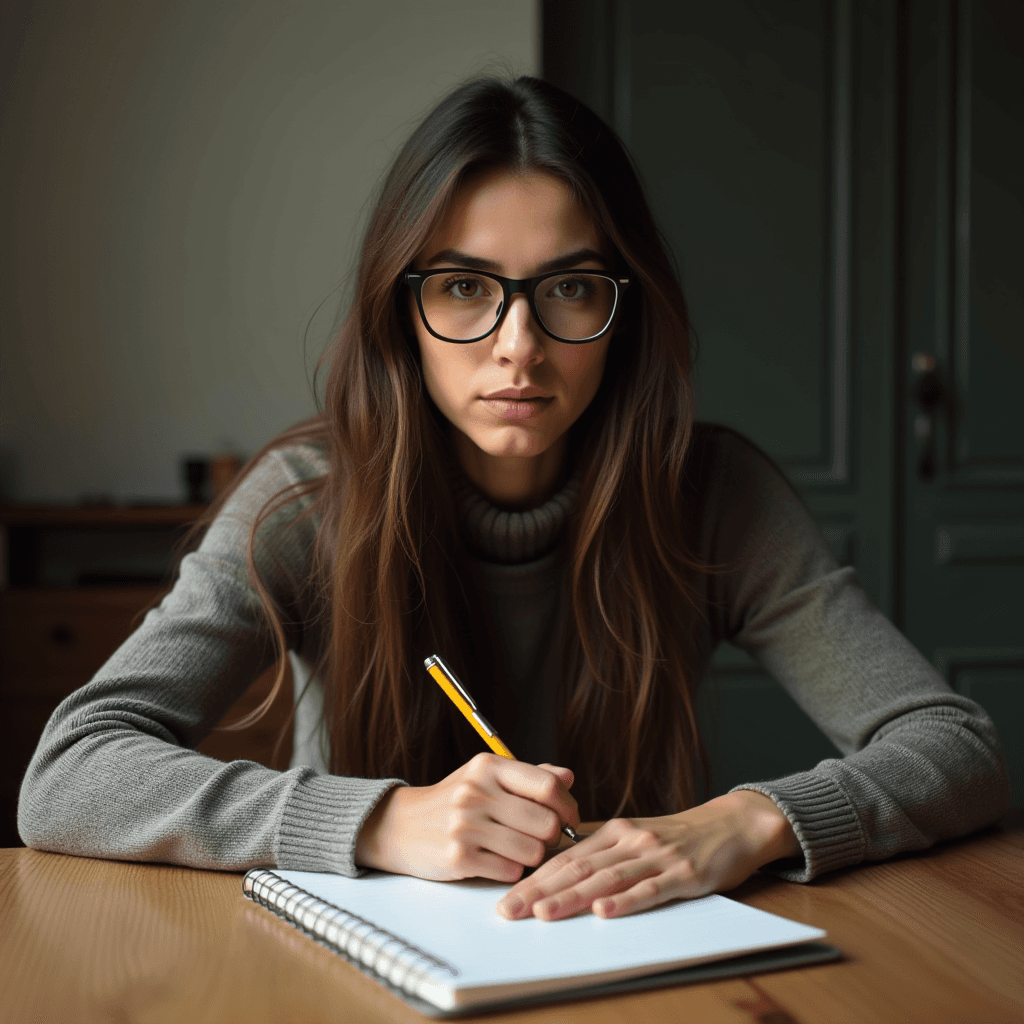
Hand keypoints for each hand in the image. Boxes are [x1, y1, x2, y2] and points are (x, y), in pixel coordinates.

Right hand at [354, 753, 579, 882]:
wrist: (402, 825)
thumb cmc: (455, 800)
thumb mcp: (487, 777)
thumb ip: (529, 776)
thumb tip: (568, 778)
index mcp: (488, 767)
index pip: (548, 785)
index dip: (568, 806)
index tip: (570, 818)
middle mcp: (476, 792)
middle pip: (546, 823)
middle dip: (552, 836)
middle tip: (542, 838)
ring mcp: (465, 824)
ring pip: (533, 851)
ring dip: (532, 856)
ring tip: (517, 849)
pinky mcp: (458, 856)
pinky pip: (510, 871)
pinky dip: (511, 870)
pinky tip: (496, 860)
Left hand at [495, 790, 799, 920]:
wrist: (731, 824)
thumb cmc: (679, 836)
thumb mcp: (635, 836)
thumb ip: (602, 851)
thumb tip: (560, 868)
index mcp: (614, 832)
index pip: (565, 858)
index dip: (533, 878)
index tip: (506, 897)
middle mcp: (630, 840)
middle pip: (577, 868)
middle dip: (540, 890)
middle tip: (509, 910)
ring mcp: (656, 856)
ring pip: (607, 878)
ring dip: (573, 897)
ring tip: (544, 911)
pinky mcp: (682, 873)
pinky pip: (651, 889)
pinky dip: (626, 900)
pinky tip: (606, 910)